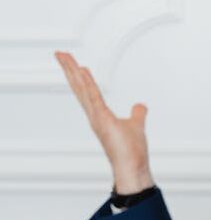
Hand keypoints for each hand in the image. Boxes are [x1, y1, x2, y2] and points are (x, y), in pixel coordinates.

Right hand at [55, 52, 154, 192]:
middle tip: (60, 53)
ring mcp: (96, 117)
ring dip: (73, 72)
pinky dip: (88, 84)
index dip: (79, 77)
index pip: (86, 92)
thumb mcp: (136, 125)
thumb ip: (137, 114)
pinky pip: (94, 98)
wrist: (133, 166)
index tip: (73, 63)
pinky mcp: (103, 120)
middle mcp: (94, 115)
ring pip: (82, 89)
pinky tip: (82, 71)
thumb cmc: (132, 151)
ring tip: (64, 56)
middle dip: (69, 70)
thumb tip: (140, 106)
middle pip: (79, 87)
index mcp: (100, 115)